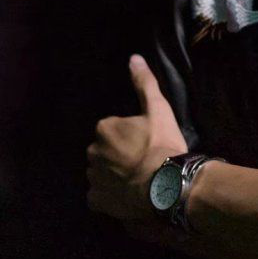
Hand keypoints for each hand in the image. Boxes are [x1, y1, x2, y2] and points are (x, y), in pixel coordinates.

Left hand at [86, 54, 187, 227]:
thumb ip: (144, 83)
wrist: (166, 185)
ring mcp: (92, 178)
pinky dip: (109, 194)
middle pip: (104, 150)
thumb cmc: (161, 144)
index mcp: (104, 128)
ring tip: (136, 178)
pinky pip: (99, 195)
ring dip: (113, 174)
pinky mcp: (96, 201)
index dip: (130, 135)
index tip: (145, 141)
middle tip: (142, 159)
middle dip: (118, 154)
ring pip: (101, 171)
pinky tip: (126, 194)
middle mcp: (91, 151)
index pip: (113, 128)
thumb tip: (133, 57)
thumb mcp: (158, 109)